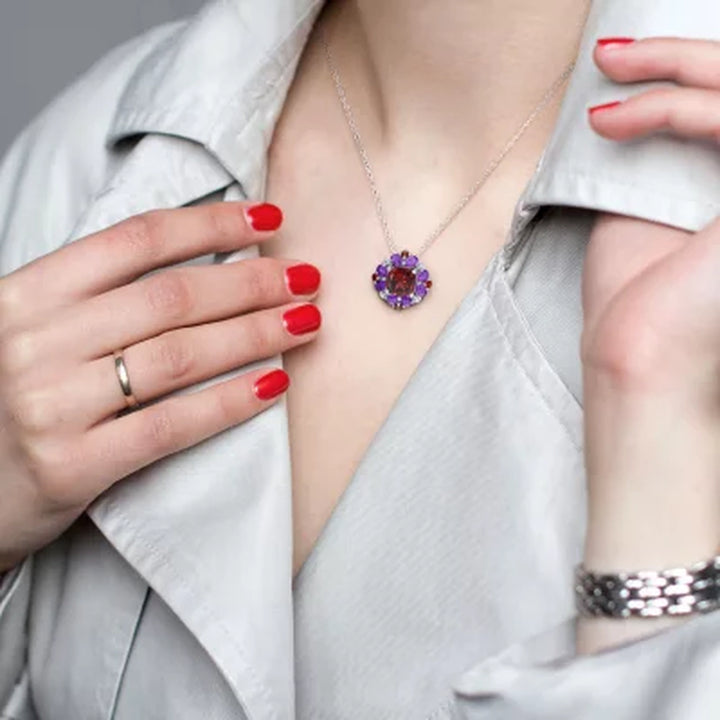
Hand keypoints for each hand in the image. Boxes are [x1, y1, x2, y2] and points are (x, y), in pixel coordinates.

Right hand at [0, 201, 321, 570]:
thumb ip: (97, 298)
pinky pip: (169, 425)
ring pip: (179, 355)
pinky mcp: (71, 465)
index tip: (267, 220)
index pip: (136, 240)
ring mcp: (51, 405)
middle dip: (250, 282)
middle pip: (170, 297)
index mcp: (26, 294)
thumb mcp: (34, 329)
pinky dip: (229, 402)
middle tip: (304, 277)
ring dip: (255, 334)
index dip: (210, 225)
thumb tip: (201, 261)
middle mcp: (36, 341)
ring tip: (305, 321)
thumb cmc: (9, 399)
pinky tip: (274, 385)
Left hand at [577, 37, 719, 652]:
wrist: (638, 362)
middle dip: (681, 55)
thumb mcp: (648, 214)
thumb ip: (660, 161)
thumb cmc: (639, 302)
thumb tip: (641, 103)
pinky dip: (668, 107)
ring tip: (606, 70)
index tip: (628, 71)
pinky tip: (609, 120)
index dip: (694, 75)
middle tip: (611, 57)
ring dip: (672, 65)